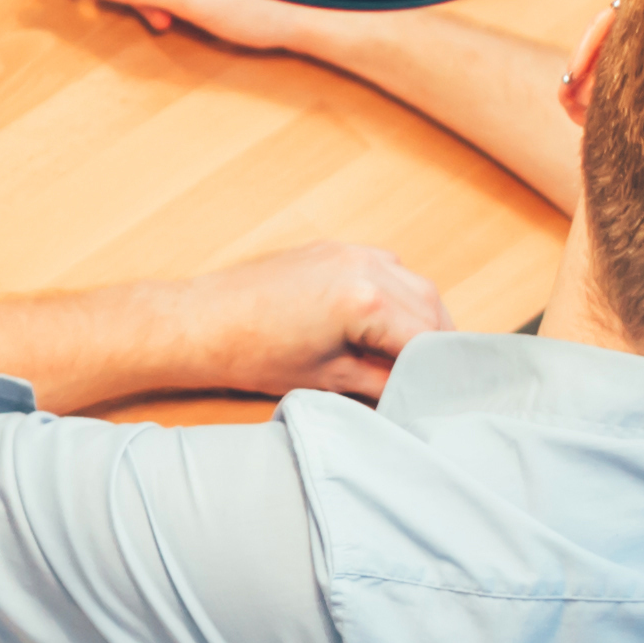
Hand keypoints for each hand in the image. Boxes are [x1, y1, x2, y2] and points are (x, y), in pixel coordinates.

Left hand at [175, 243, 446, 402]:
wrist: (201, 322)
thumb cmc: (253, 354)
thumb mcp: (328, 380)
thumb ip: (382, 382)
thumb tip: (415, 392)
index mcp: (366, 301)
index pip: (429, 339)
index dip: (439, 371)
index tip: (442, 393)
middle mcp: (365, 267)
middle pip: (430, 307)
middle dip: (436, 344)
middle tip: (433, 380)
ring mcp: (349, 251)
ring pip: (413, 284)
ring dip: (421, 318)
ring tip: (413, 356)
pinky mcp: (333, 249)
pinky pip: (386, 268)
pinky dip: (398, 295)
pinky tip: (389, 324)